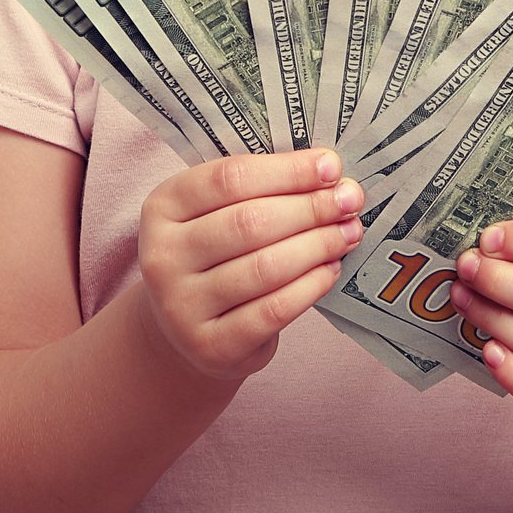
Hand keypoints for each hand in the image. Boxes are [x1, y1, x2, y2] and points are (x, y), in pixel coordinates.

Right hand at [137, 148, 363, 381]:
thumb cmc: (215, 255)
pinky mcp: (211, 346)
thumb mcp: (217, 213)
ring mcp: (181, 306)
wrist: (185, 330)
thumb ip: (262, 188)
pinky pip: (273, 311)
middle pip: (249, 222)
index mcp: (163, 207)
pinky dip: (310, 286)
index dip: (287, 171)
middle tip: (350, 201)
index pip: (229, 178)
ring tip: (347, 233)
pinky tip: (330, 269)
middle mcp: (162, 256)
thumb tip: (329, 173)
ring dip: (318, 245)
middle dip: (310, 208)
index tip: (331, 166)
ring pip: (265, 267)